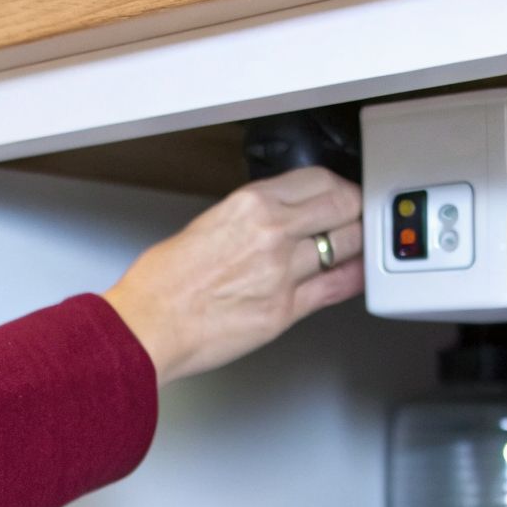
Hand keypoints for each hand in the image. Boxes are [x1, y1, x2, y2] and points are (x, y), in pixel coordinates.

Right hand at [104, 167, 363, 383]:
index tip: (342, 193)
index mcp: (249, 203)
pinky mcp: (285, 310)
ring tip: (356, 245)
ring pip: (346, 247)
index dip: (339, 186)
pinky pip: (335, 288)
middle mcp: (271, 233)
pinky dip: (351, 279)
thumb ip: (249, 219)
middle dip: (357, 211)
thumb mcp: (207, 225)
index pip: (319, 180)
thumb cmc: (162, 283)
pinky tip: (355, 274)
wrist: (148, 326)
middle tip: (358, 216)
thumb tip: (277, 219)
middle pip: (343, 207)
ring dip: (355, 245)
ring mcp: (282, 272)